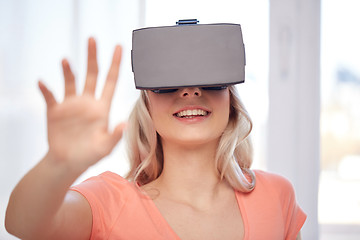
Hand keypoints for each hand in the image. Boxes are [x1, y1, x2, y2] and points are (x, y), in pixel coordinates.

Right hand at [38, 37, 124, 171]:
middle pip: (91, 75)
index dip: (115, 64)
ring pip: (71, 82)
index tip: (119, 46)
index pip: (111, 82)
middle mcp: (87, 102)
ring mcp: (71, 105)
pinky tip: (42, 83)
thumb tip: (124, 124)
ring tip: (67, 61)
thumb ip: (114, 136)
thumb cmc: (89, 155)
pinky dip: (46, 89)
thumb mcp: (105, 147)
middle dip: (92, 57)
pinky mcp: (55, 110)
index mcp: (102, 108)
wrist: (67, 162)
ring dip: (69, 71)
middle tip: (92, 39)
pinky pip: (50, 96)